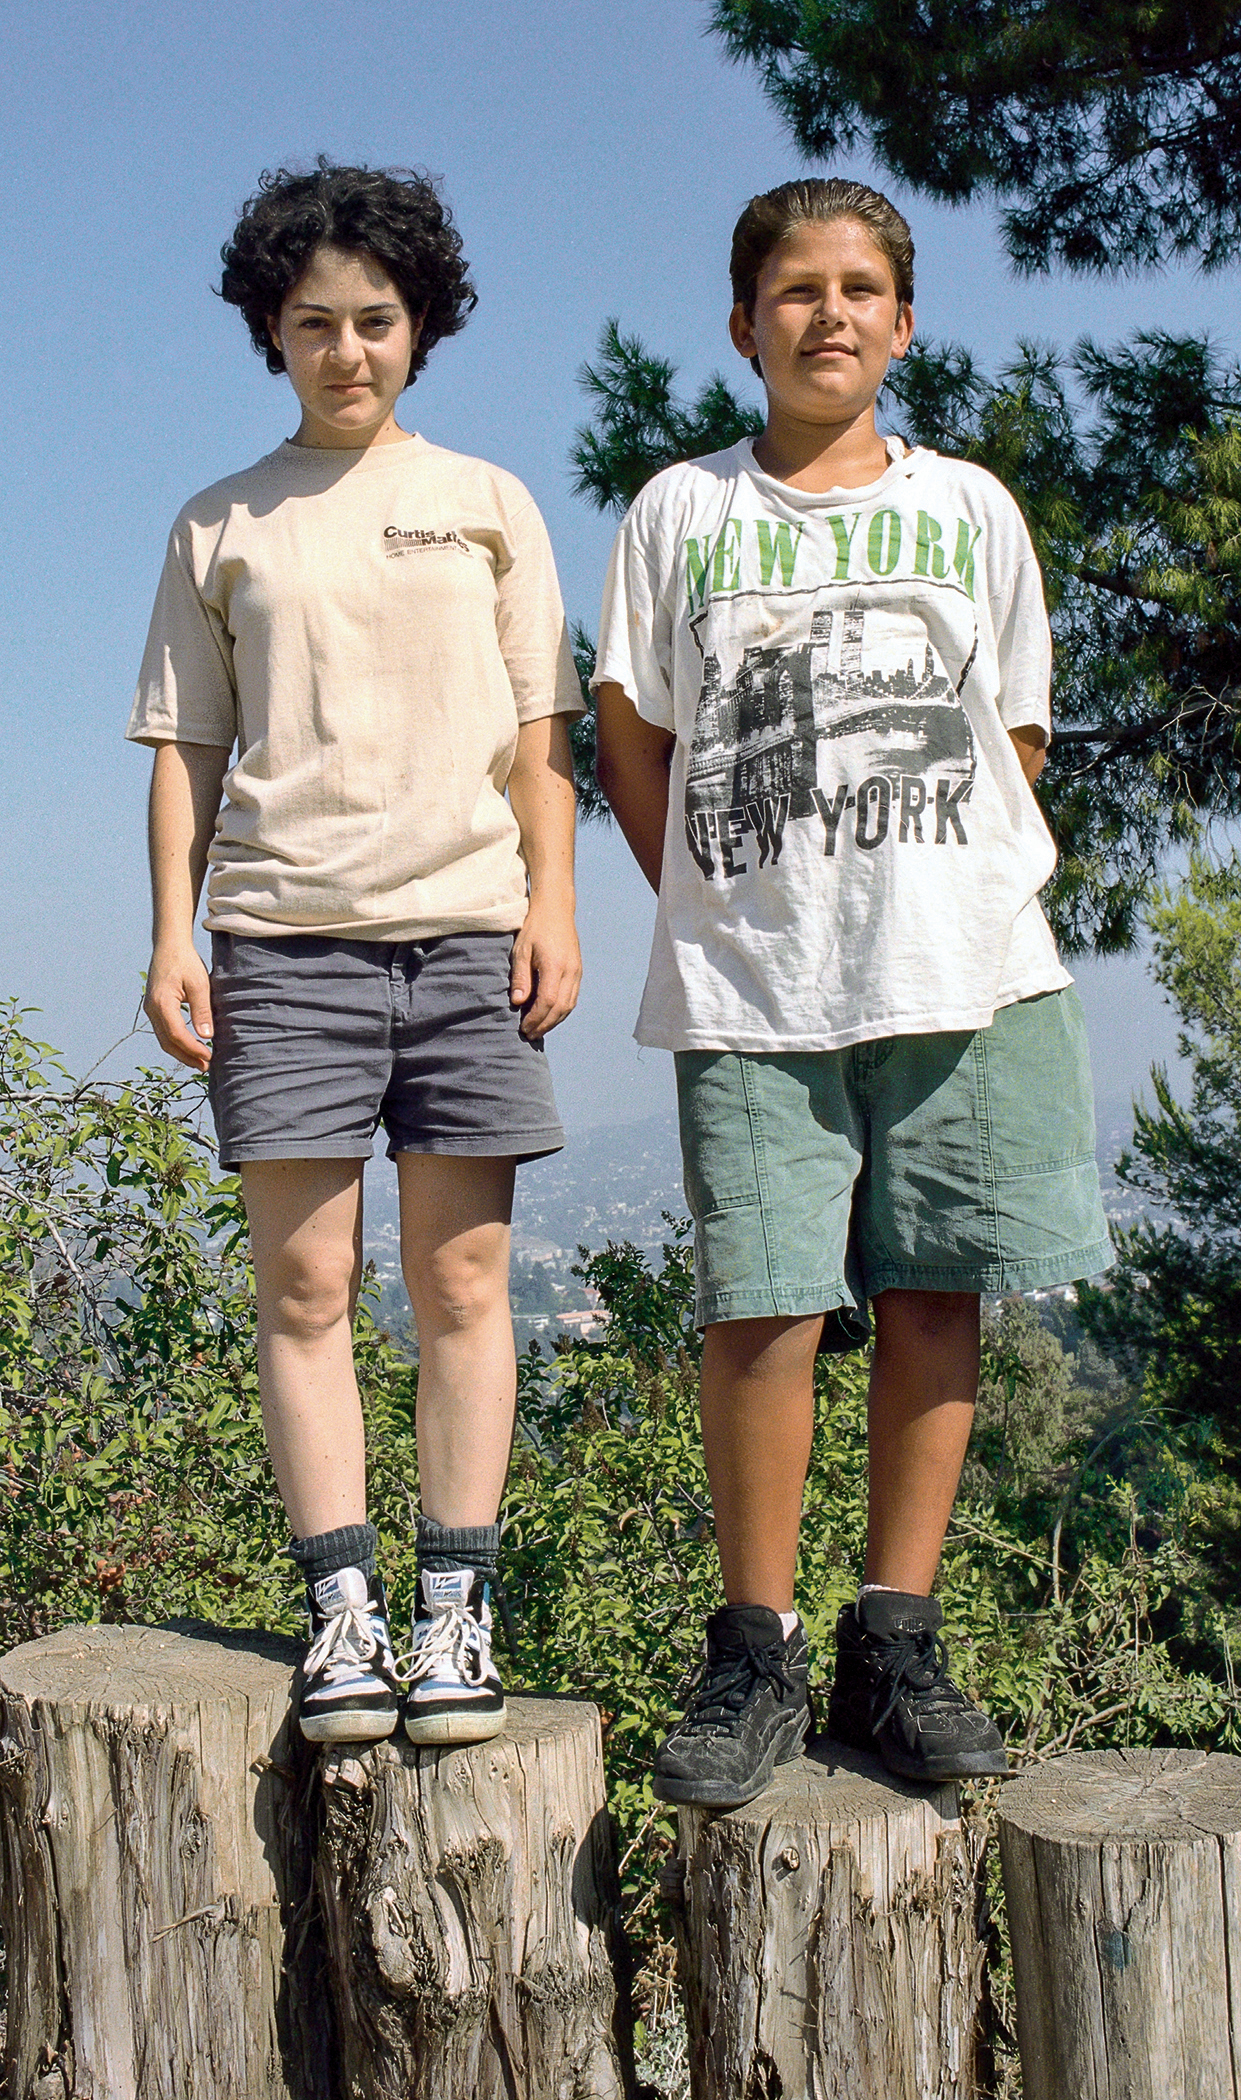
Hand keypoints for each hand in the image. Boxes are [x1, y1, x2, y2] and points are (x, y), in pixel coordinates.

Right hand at [144, 944, 213, 1071]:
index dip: (193, 1049)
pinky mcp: (154, 1009)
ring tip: (199, 1062)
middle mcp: (152, 1009)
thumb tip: (207, 1036)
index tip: (209, 1057)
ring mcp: (150, 1010)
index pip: (177, 1034)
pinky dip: (176, 1043)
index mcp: (162, 1003)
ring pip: (164, 1039)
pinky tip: (190, 1047)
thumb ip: (202, 1010)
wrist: (169, 946)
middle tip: (205, 1067)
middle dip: (186, 1057)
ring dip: (181, 1052)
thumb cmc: (185, 962)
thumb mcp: (200, 984)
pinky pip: (163, 1032)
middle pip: (168, 1042)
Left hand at [510, 899, 581, 1038]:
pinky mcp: (578, 971)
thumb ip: (520, 978)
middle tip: (530, 1034)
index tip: (523, 1028)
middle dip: (545, 1024)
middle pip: (561, 1008)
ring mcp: (577, 972)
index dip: (536, 1018)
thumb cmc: (535, 928)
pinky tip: (549, 1015)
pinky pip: (572, 998)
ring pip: (569, 1005)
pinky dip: (561, 1011)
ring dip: (554, 1020)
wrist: (556, 910)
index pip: (548, 1001)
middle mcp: (570, 971)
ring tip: (538, 1029)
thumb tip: (518, 1002)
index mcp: (555, 966)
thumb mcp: (521, 951)